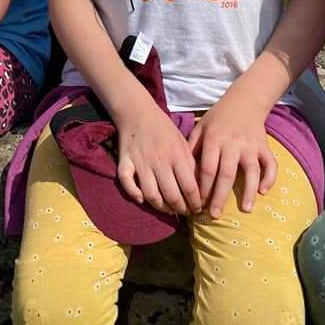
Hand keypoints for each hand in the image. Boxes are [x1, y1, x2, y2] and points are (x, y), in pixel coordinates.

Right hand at [115, 99, 201, 216]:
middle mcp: (159, 161)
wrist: (138, 112)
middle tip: (184, 212)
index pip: (189, 187)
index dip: (195, 203)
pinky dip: (133, 194)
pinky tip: (142, 199)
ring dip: (161, 207)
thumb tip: (199, 187)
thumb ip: (190, 163)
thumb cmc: (163, 128)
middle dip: (180, 209)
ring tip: (168, 209)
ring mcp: (140, 162)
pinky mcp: (125, 161)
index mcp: (176, 155)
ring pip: (151, 194)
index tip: (198, 208)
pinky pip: (126, 182)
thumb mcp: (182, 141)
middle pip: (171, 195)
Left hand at [188, 96, 276, 218]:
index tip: (198, 203)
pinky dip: (269, 178)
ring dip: (249, 191)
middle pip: (226, 173)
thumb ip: (191, 147)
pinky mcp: (265, 147)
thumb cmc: (218, 118)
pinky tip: (264, 192)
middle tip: (215, 215)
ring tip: (246, 210)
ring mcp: (250, 146)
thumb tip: (182, 172)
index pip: (208, 168)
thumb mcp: (201, 127)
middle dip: (220, 196)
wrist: (244, 101)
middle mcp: (232, 144)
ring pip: (251, 171)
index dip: (203, 187)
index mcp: (214, 139)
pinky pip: (270, 164)